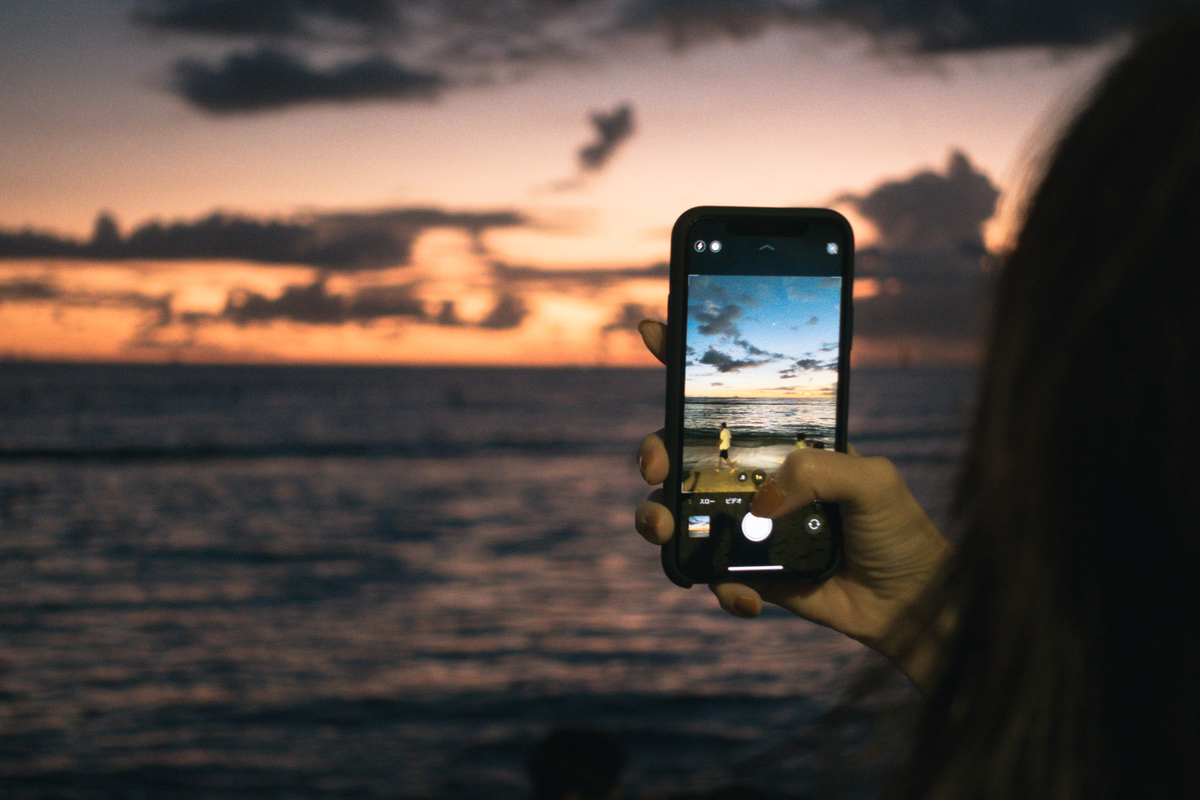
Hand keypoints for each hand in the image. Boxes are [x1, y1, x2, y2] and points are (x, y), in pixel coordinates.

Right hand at [634, 319, 951, 690]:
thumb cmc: (899, 532)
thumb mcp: (872, 481)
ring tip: (664, 530)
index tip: (654, 329)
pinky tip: (748, 600)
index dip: (686, 360)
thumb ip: (817, 472)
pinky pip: (709, 574)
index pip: (729, 394)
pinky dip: (719, 587)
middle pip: (682, 453)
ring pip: (677, 512)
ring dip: (656, 518)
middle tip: (656, 468)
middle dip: (654, 451)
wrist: (910, 605)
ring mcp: (746, 525)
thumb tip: (761, 499)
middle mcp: (755, 477)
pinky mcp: (745, 572)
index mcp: (782, 442)